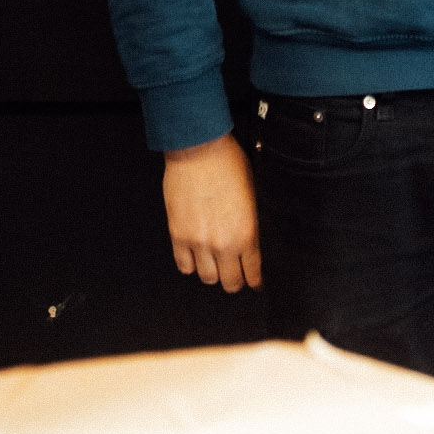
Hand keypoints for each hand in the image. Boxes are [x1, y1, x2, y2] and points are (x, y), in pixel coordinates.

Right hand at [163, 133, 261, 290]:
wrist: (199, 150)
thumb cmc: (228, 164)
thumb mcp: (252, 194)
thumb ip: (250, 223)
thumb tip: (249, 240)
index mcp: (246, 232)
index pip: (253, 272)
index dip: (255, 281)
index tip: (255, 283)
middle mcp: (223, 243)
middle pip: (230, 283)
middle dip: (235, 282)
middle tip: (235, 276)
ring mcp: (198, 242)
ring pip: (207, 278)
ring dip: (212, 273)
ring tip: (215, 264)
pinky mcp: (178, 236)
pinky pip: (184, 265)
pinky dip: (190, 264)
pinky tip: (195, 257)